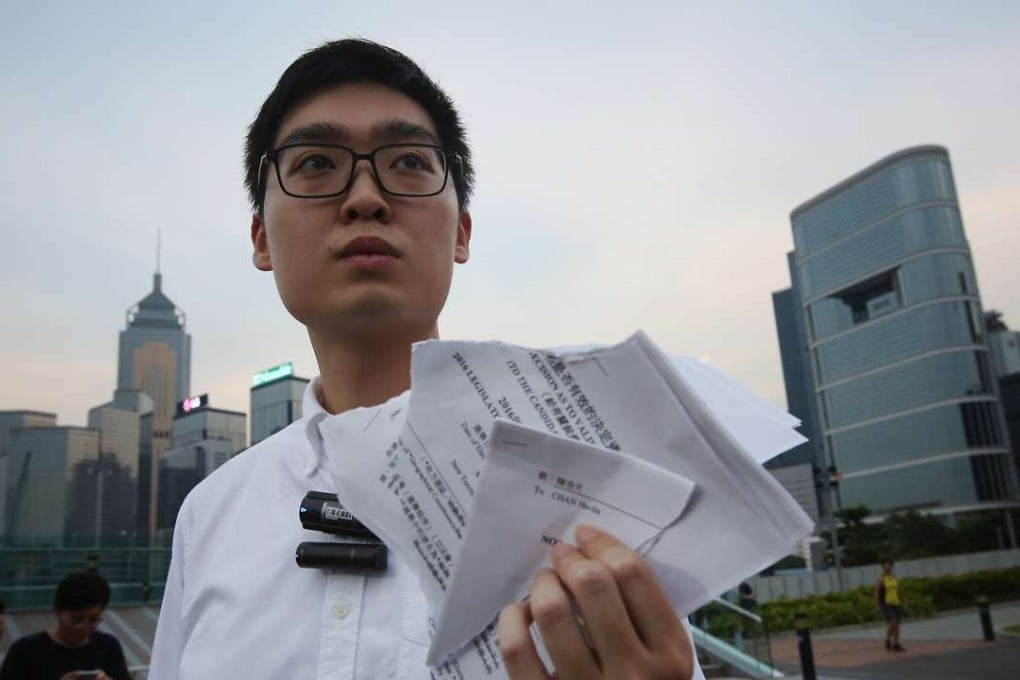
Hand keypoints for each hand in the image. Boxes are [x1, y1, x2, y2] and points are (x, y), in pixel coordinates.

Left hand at [498, 525, 692, 678]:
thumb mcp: (663, 661)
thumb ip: (643, 616)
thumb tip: (595, 554)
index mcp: (670, 656)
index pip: (634, 576)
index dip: (604, 545)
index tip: (585, 537)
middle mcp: (636, 675)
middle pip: (594, 586)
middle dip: (571, 560)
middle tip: (560, 556)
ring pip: (553, 613)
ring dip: (542, 585)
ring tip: (543, 584)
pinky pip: (518, 653)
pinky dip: (512, 621)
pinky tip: (519, 613)